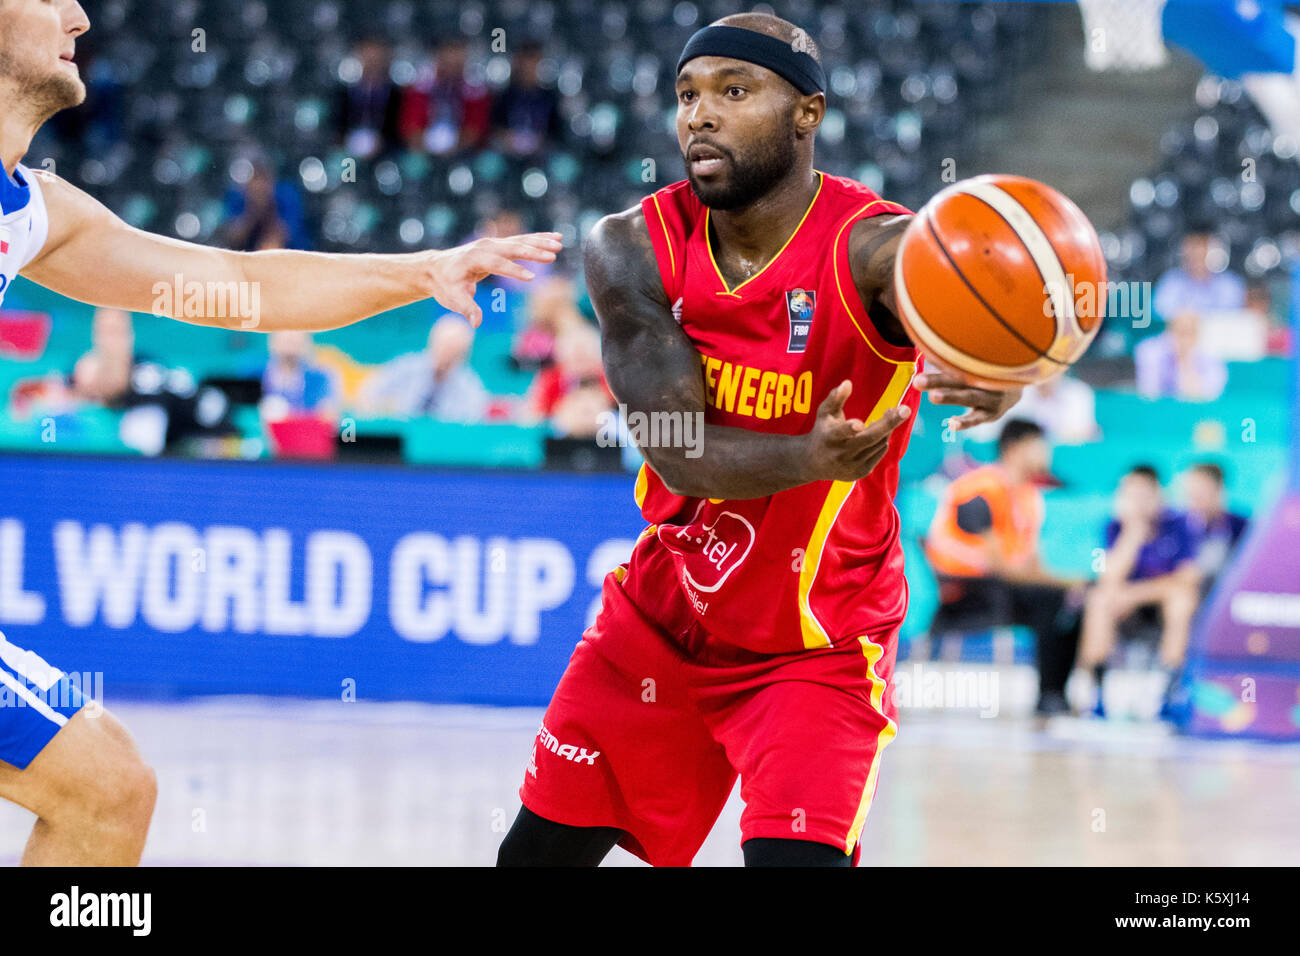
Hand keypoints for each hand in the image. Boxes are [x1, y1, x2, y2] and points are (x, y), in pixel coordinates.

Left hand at [423, 232, 562, 325]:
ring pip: (520, 241)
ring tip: (560, 243)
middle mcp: (484, 247)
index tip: (531, 279)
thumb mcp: (453, 299)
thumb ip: (467, 309)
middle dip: (533, 252)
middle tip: (553, 255)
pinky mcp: (499, 244)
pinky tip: (556, 237)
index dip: (513, 271)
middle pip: (512, 248)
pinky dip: (539, 239)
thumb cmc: (445, 286)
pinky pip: (522, 240)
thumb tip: (477, 324)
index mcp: (473, 259)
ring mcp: (493, 243)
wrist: (436, 268)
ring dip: (541, 242)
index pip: (496, 264)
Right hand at [802, 380, 911, 481]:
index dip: (850, 428)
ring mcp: (852, 466)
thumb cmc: (822, 431)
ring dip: (887, 428)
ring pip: (878, 444)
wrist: (813, 463)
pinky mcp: (861, 472)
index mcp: (829, 438)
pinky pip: (879, 452)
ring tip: (891, 413)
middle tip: (905, 409)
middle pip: (869, 438)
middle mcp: (841, 454)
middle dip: (888, 423)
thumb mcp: (824, 413)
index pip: (841, 433)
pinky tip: (879, 430)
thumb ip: (835, 398)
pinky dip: (883, 439)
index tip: (860, 424)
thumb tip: (848, 383)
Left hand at [914, 364, 1021, 430]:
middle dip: (938, 380)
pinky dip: (965, 422)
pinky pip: (976, 418)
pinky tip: (951, 424)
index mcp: (979, 363)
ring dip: (951, 397)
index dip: (939, 360)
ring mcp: (991, 397)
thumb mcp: (974, 362)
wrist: (1018, 384)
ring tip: (933, 397)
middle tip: (918, 381)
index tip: (922, 357)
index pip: (958, 362)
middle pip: (961, 378)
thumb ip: (952, 359)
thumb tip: (926, 347)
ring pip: (969, 396)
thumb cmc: (984, 370)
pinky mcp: (991, 414)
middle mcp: (986, 378)